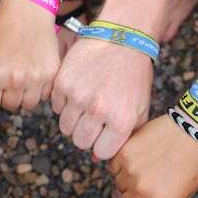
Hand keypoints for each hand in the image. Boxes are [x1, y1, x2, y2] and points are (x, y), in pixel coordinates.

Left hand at [0, 0, 59, 127]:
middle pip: (10, 106)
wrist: (27, 13)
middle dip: (7, 95)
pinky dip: (39, 88)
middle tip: (9, 74)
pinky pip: (44, 95)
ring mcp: (35, 77)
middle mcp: (14, 79)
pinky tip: (34, 71)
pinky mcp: (51, 74)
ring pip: (28, 105)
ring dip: (24, 94)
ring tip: (21, 74)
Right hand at [52, 39, 151, 158]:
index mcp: (120, 121)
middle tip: (93, 120)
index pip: (101, 153)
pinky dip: (64, 102)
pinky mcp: (63, 83)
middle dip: (86, 134)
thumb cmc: (134, 76)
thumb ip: (126, 135)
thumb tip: (101, 159)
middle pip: (80, 142)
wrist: (123, 38)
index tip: (104, 135)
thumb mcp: (140, 108)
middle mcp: (98, 111)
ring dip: (73, 120)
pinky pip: (56, 107)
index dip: (102, 145)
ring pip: (65, 127)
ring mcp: (78, 97)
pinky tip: (78, 90)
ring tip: (85, 104)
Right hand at [110, 112, 197, 197]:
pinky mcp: (124, 153)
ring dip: (128, 180)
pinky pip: (114, 167)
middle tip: (146, 185)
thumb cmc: (194, 162)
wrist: (194, 131)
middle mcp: (141, 192)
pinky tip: (136, 159)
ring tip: (143, 168)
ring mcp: (130, 172)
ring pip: (119, 184)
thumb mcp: (184, 193)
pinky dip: (121, 165)